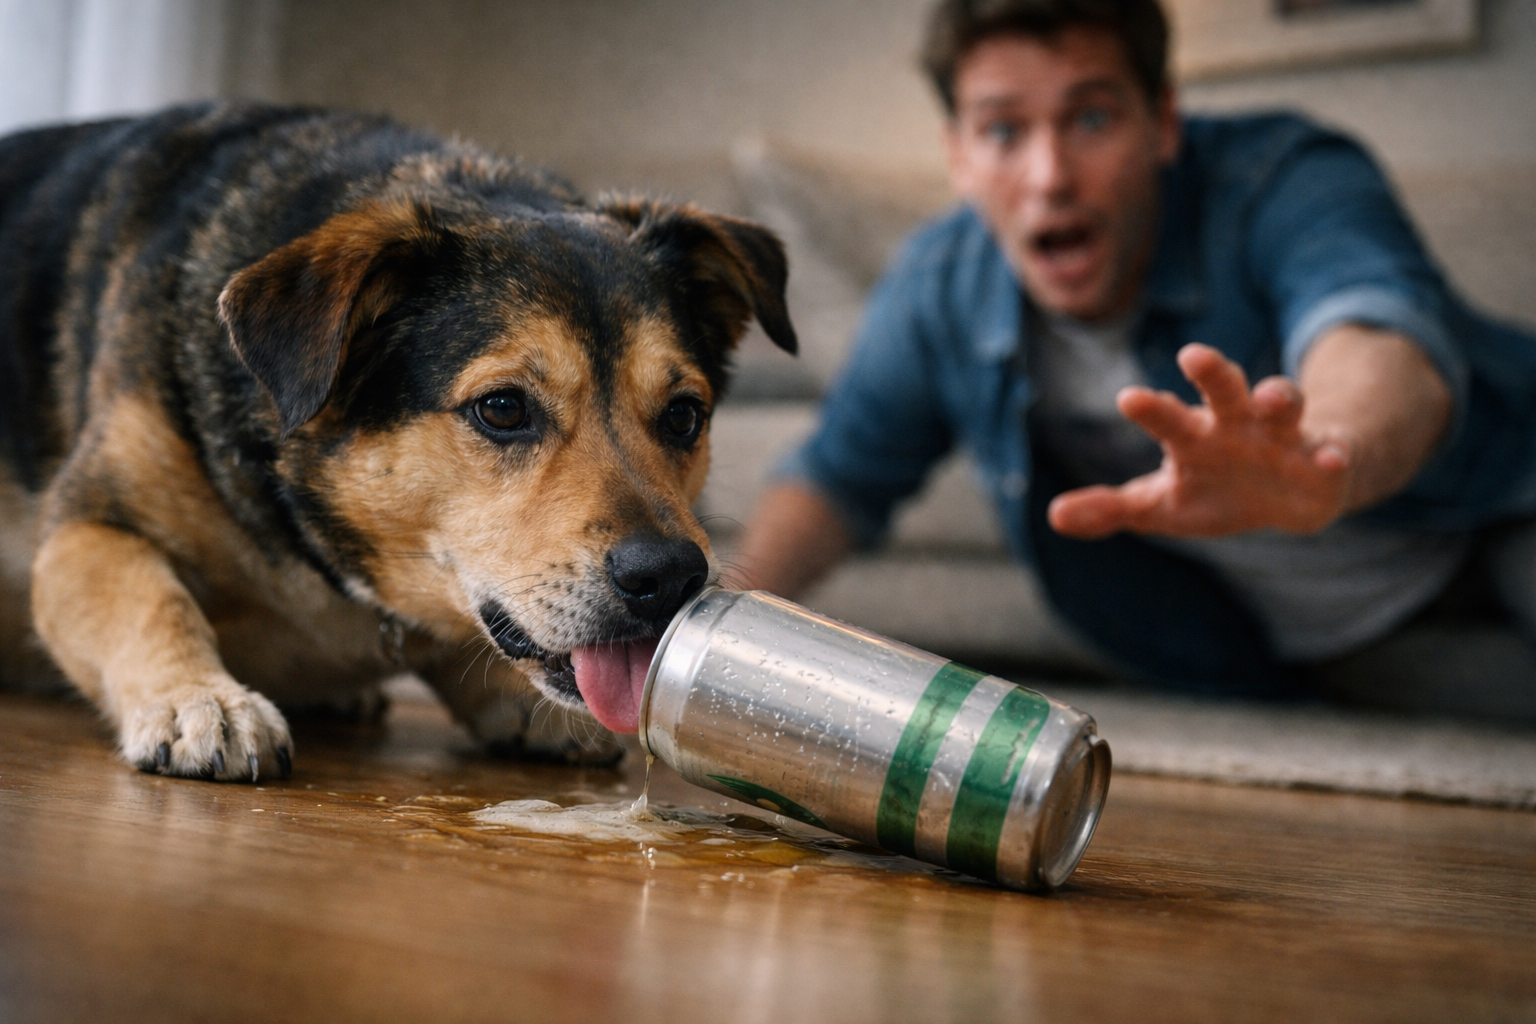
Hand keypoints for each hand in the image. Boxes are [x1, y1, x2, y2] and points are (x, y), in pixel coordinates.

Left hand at [1047, 343, 1351, 538]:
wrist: (1287, 499)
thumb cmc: (1214, 491)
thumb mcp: (1160, 506)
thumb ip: (1110, 508)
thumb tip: (1054, 516)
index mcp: (1193, 436)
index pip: (1168, 418)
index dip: (1152, 409)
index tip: (1128, 398)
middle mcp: (1236, 425)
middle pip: (1224, 390)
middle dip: (1212, 373)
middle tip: (1193, 354)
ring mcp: (1282, 438)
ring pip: (1283, 406)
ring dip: (1279, 396)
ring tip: (1270, 394)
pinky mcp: (1323, 460)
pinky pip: (1333, 453)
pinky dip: (1335, 454)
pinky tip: (1333, 457)